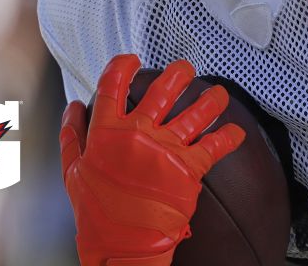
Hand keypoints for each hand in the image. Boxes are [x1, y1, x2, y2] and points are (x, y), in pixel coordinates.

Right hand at [60, 54, 245, 265]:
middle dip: (177, 74)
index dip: (123, 67)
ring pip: (194, 112)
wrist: (122, 246)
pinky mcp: (188, 167)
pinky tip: (236, 131)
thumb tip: (73, 108)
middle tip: (185, 69)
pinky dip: (229, 136)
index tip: (132, 61)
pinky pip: (215, 144)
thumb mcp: (73, 172)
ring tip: (219, 94)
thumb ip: (72, 136)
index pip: (113, 85)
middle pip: (162, 90)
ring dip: (210, 100)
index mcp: (107, 132)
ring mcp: (165, 148)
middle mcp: (138, 133)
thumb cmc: (96, 214)